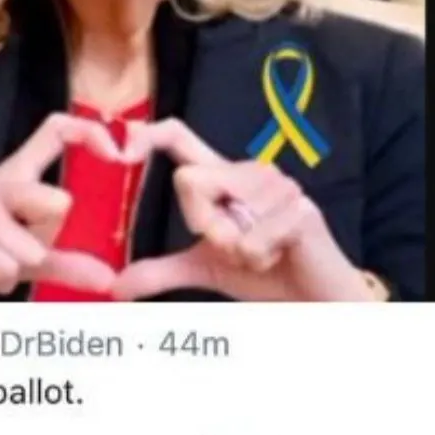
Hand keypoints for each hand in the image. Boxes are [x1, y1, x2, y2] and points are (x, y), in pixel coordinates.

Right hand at [0, 113, 136, 300]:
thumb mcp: (24, 261)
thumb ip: (65, 262)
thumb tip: (111, 280)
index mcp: (11, 174)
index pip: (54, 131)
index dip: (90, 132)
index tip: (119, 154)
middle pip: (58, 203)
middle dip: (44, 243)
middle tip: (13, 252)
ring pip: (33, 248)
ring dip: (16, 270)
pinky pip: (6, 267)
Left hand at [113, 119, 374, 302]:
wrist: (318, 300)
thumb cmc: (267, 273)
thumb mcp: (206, 267)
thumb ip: (162, 270)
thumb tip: (116, 286)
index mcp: (224, 175)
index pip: (179, 137)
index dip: (150, 134)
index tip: (123, 149)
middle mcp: (251, 170)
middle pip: (189, 181)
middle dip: (202, 226)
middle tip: (234, 247)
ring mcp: (279, 185)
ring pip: (220, 215)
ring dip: (235, 251)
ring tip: (264, 252)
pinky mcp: (300, 209)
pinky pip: (250, 241)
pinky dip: (257, 261)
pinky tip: (280, 257)